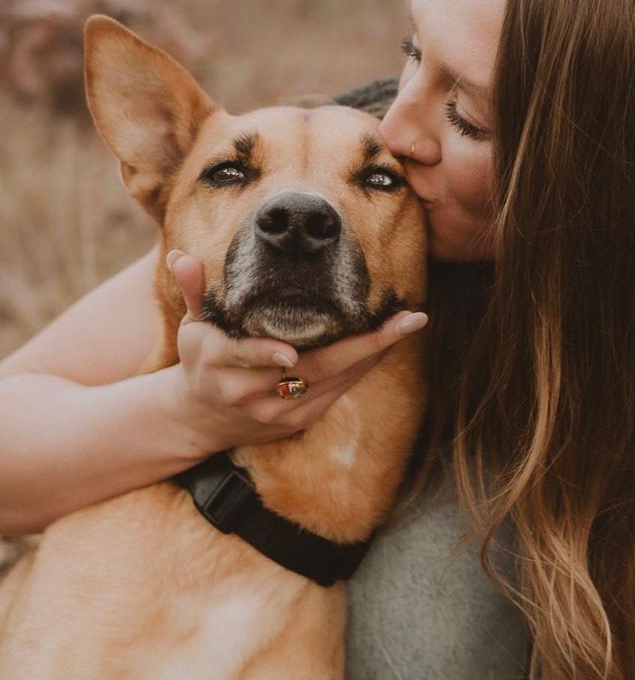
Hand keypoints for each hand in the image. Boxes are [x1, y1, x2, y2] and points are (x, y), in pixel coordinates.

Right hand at [167, 251, 426, 454]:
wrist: (199, 419)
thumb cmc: (201, 360)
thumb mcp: (191, 326)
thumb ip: (193, 291)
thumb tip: (181, 257)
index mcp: (219, 366)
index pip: (247, 357)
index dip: (267, 354)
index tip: (292, 351)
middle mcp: (251, 393)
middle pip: (313, 369)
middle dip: (364, 344)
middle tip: (407, 319)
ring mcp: (278, 411)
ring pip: (333, 381)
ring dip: (373, 353)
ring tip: (409, 324)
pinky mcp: (299, 421)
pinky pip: (339, 391)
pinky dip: (363, 367)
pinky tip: (388, 343)